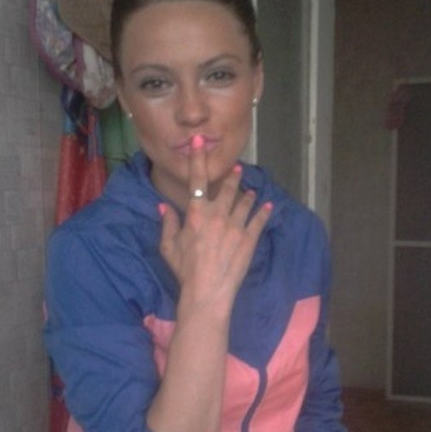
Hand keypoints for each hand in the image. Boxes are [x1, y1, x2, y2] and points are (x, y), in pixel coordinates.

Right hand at [158, 137, 271, 308]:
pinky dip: (264, 212)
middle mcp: (217, 214)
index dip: (197, 159)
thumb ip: (167, 223)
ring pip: (245, 202)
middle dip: (233, 177)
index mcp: (196, 213)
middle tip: (238, 170)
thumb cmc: (184, 269)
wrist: (207, 290)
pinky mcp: (249, 238)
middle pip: (227, 188)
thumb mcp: (168, 246)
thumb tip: (162, 206)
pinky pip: (259, 220)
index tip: (200, 141)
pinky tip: (268, 206)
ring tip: (251, 191)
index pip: (196, 180)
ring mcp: (236, 225)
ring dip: (248, 194)